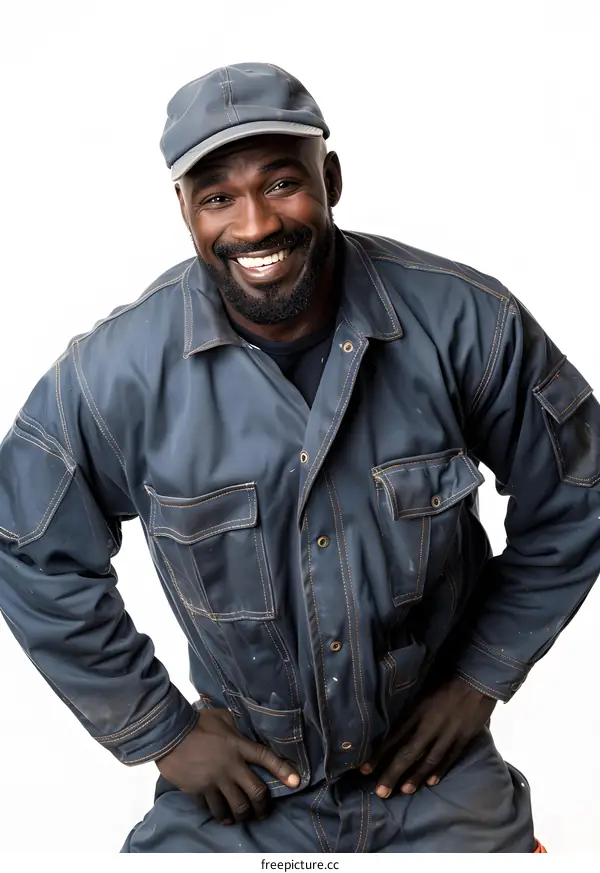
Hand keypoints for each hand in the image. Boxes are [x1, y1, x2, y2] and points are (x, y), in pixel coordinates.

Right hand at [156, 708, 299, 823]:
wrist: (170, 734)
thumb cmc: (197, 722)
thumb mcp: (221, 716)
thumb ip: (235, 724)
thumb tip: (243, 725)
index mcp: (239, 746)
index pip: (266, 758)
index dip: (283, 770)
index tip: (296, 782)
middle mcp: (231, 766)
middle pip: (255, 792)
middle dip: (263, 806)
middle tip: (263, 811)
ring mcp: (216, 780)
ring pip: (236, 806)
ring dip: (242, 815)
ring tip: (242, 817)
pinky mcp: (201, 790)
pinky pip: (214, 808)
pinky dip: (219, 814)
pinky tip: (221, 816)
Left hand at [360, 677, 495, 797]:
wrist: (476, 681)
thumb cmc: (445, 684)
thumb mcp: (422, 695)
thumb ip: (410, 713)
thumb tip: (393, 731)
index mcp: (416, 713)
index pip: (394, 737)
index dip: (378, 754)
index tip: (364, 769)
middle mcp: (429, 726)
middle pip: (408, 753)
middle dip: (392, 773)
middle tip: (380, 791)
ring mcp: (447, 734)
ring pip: (428, 760)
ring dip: (415, 777)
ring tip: (404, 790)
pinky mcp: (463, 739)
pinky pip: (449, 758)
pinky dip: (440, 770)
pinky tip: (430, 782)